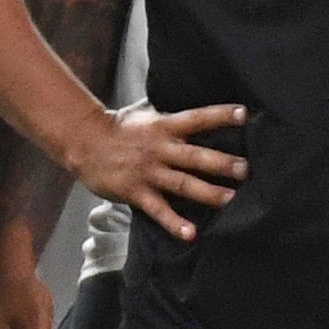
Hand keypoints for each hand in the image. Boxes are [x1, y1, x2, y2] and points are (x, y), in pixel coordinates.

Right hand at [62, 100, 244, 239]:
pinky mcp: (135, 192)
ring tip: (230, 200)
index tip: (243, 114)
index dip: (219, 115)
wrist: (83, 142)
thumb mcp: (142, 111)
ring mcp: (148, 172)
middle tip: (245, 170)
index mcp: (163, 126)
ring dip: (208, 193)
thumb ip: (166, 110)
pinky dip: (174, 223)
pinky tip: (190, 233)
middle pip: (194, 157)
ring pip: (182, 184)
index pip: (196, 118)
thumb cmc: (116, 126)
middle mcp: (159, 149)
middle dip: (221, 164)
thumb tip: (185, 94)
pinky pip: (158, 210)